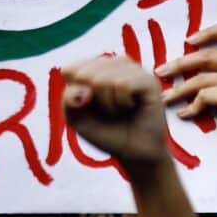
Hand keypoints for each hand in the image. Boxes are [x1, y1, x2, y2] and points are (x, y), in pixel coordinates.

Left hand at [62, 55, 167, 173]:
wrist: (134, 153)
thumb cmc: (105, 132)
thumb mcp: (76, 119)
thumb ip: (68, 100)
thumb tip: (83, 88)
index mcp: (94, 68)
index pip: (70, 70)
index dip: (74, 95)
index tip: (88, 107)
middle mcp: (113, 64)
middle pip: (84, 73)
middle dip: (91, 101)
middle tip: (107, 111)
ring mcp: (132, 69)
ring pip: (103, 78)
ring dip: (108, 104)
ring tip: (120, 110)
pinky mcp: (148, 79)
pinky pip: (122, 85)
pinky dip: (122, 103)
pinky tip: (131, 107)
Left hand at [158, 20, 216, 162]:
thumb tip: (183, 52)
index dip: (208, 31)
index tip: (188, 41)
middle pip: (207, 55)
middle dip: (179, 64)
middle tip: (160, 72)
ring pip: (201, 79)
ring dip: (178, 90)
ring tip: (165, 97)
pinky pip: (203, 97)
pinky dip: (190, 107)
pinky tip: (182, 114)